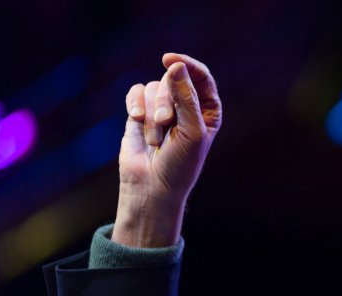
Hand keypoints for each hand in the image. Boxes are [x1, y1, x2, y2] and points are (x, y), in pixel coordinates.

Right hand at [113, 53, 221, 246]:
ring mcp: (162, 108)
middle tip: (166, 124)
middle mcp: (186, 106)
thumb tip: (175, 66)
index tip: (170, 61)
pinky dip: (134, 105)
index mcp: (207, 110)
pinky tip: (136, 119)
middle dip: (166, 101)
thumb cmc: (180, 165)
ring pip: (153, 87)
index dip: (187, 65)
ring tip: (156, 139)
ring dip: (152, 113)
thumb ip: (186, 98)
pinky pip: (136, 93)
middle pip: (173, 80)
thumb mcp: (192, 132)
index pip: (201, 76)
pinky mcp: (140, 113)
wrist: (152, 187)